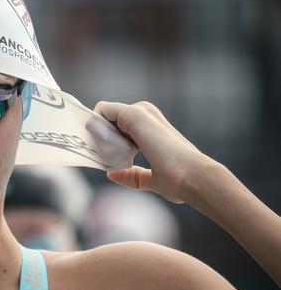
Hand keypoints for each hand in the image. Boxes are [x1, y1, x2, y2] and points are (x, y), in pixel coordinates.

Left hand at [94, 101, 216, 202]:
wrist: (193, 177)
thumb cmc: (179, 179)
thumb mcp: (151, 178)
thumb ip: (132, 174)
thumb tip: (112, 173)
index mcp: (151, 128)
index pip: (119, 128)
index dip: (106, 140)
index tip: (102, 157)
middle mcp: (146, 115)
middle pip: (110, 120)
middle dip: (100, 135)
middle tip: (100, 156)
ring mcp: (141, 112)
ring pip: (105, 115)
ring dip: (97, 132)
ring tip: (101, 153)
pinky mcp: (134, 113)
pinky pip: (104, 110)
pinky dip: (96, 124)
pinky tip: (98, 142)